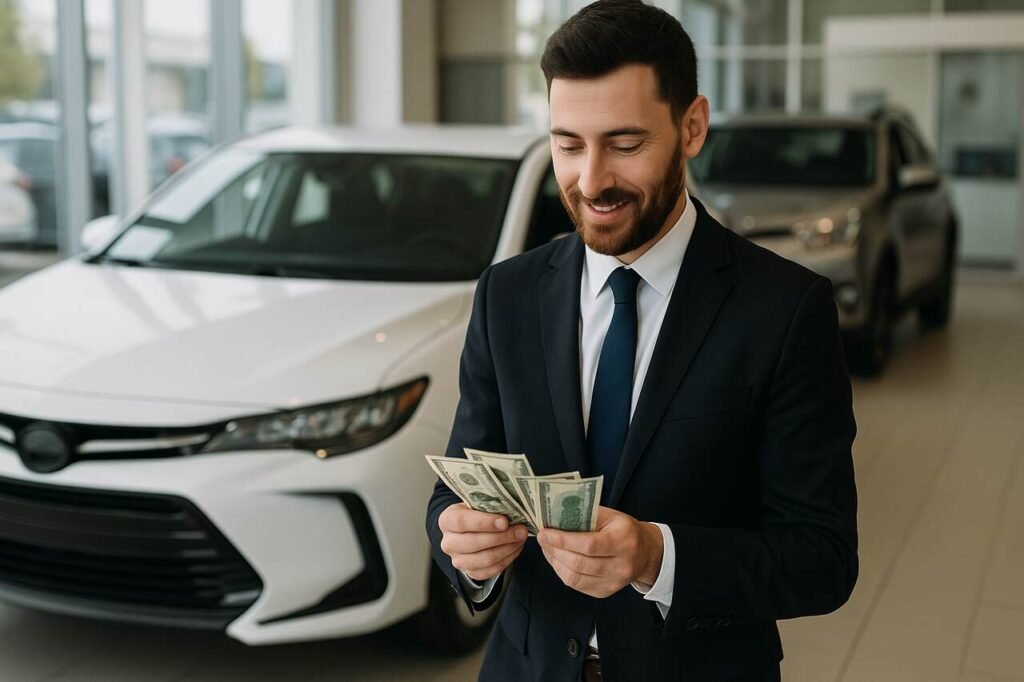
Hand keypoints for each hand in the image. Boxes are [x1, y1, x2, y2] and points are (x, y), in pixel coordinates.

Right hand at [438, 503, 527, 581]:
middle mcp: (448, 543)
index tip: (504, 522)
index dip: (484, 522)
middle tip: (521, 530)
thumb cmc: (476, 513)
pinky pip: (491, 570)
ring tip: (520, 538)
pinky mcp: (470, 572)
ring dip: (507, 549)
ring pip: (485, 559)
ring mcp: (458, 560)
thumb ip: (490, 506)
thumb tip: (512, 510)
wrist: (470, 530)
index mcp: (447, 520)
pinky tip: (515, 548)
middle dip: (502, 537)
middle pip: (474, 543)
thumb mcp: (477, 504)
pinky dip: (507, 559)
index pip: (461, 522)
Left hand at [537, 506, 663, 597]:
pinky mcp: (606, 592)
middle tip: (542, 539)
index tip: (545, 533)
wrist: (646, 553)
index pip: (589, 545)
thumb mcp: (610, 516)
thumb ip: (585, 515)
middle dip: (555, 551)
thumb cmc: (625, 530)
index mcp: (624, 541)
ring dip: (555, 562)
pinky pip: (578, 586)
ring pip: (575, 578)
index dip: (563, 540)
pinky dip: (563, 572)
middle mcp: (621, 565)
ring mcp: (614, 582)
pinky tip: (557, 560)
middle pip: (580, 563)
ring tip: (547, 549)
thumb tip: (555, 517)